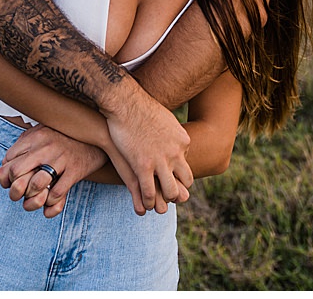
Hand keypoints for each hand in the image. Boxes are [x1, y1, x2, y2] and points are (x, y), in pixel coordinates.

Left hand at [0, 124, 106, 217]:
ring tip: (35, 200)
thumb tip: (1, 173)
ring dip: (32, 199)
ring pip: (36, 185)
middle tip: (20, 195)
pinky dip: (51, 203)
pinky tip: (52, 201)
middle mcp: (46, 146)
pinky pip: (57, 193)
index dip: (6, 178)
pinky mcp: (76, 169)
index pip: (8, 163)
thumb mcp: (41, 135)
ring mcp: (62, 158)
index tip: (13, 182)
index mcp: (34, 137)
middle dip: (14, 190)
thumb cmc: (64, 138)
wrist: (99, 136)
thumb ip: (21, 149)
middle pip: (16, 174)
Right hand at [103, 86, 192, 214]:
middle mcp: (176, 153)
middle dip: (179, 191)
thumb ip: (174, 133)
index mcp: (183, 141)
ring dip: (165, 201)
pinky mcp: (142, 167)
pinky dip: (147, 202)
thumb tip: (179, 140)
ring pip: (170, 191)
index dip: (179, 174)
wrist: (126, 104)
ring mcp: (160, 161)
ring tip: (159, 207)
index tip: (172, 178)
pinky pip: (148, 191)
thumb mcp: (167, 120)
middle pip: (185, 180)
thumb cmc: (142, 109)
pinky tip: (144, 208)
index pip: (186, 164)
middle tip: (171, 197)